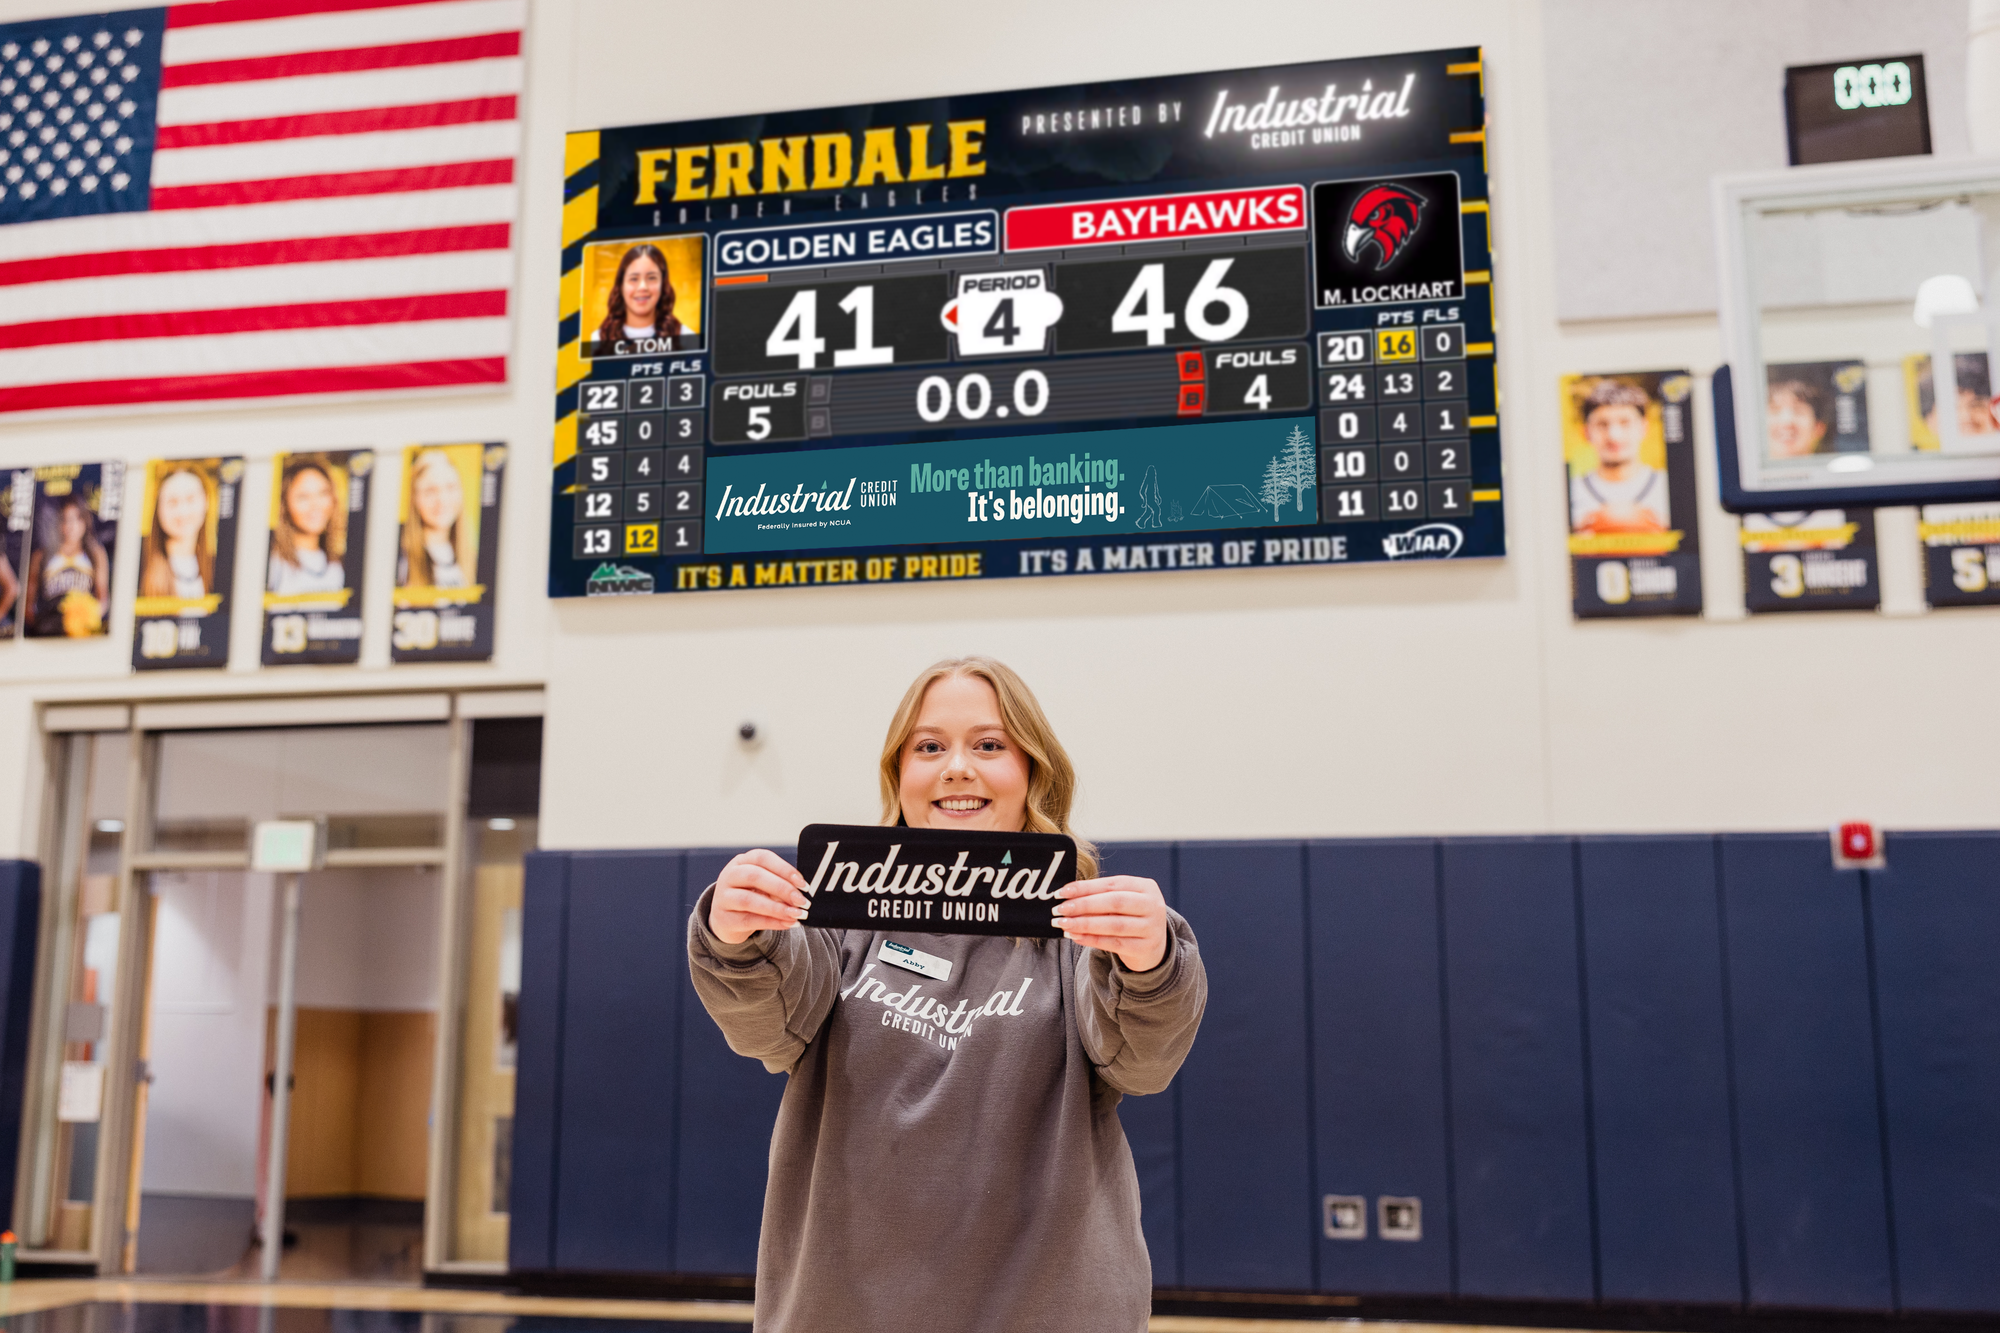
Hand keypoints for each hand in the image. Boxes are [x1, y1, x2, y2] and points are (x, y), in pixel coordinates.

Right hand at [708, 849, 809, 944]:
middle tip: (802, 901)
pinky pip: (748, 920)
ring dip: (776, 908)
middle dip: (782, 888)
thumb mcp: (763, 885)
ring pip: (748, 900)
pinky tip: (787, 924)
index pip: (762, 858)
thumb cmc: (751, 895)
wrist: (727, 918)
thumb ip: (780, 886)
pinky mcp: (724, 919)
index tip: (803, 883)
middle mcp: (729, 875)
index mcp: (742, 861)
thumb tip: (801, 895)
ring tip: (796, 914)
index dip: (784, 869)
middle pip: (754, 876)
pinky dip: (771, 923)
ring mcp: (723, 897)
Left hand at [1053, 875, 1168, 972]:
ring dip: (1085, 924)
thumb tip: (1067, 896)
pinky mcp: (1145, 948)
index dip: (1086, 888)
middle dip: (1084, 905)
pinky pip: (1115, 943)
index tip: (1062, 892)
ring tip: (1064, 924)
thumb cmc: (1130, 917)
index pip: (1112, 884)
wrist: (1153, 946)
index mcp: (1145, 887)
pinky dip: (1093, 940)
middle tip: (1060, 909)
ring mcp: (1152, 927)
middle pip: (1115, 903)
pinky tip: (1076, 937)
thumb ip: (1100, 896)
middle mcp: (1153, 905)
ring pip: (1114, 925)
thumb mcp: (1122, 902)